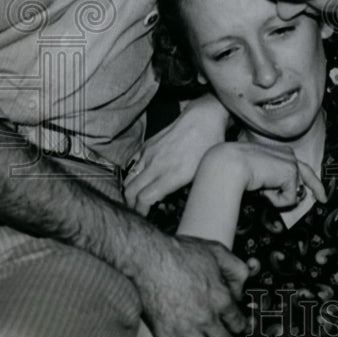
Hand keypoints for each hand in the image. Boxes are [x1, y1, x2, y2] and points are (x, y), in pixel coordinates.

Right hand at [124, 94, 230, 214]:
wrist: (203, 119)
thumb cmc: (208, 148)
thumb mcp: (202, 174)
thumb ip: (184, 190)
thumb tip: (169, 204)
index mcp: (172, 175)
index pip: (144, 199)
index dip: (141, 212)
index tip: (144, 217)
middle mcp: (157, 165)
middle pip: (131, 191)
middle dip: (131, 205)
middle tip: (138, 212)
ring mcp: (149, 154)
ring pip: (129, 179)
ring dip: (130, 191)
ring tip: (136, 200)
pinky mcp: (147, 146)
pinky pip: (132, 166)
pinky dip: (132, 176)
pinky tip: (140, 181)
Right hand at [130, 233, 247, 336]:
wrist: (147, 261)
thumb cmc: (180, 253)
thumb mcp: (216, 251)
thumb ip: (236, 267)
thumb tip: (247, 281)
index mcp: (222, 298)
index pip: (239, 323)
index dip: (242, 329)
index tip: (241, 334)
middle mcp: (208, 318)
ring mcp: (188, 331)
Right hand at [196, 141, 326, 208]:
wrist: (230, 163)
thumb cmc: (236, 169)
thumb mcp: (258, 175)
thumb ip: (273, 181)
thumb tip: (287, 196)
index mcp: (280, 152)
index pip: (298, 166)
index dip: (308, 179)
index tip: (313, 189)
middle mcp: (289, 155)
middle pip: (308, 175)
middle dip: (317, 188)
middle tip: (324, 200)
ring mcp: (292, 163)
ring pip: (293, 192)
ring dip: (277, 198)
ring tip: (261, 188)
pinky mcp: (291, 174)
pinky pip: (289, 200)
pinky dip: (275, 200)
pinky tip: (263, 189)